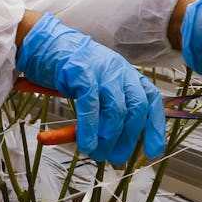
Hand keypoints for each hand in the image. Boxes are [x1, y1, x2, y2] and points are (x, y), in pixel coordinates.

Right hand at [15, 13, 165, 164]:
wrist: (46, 44)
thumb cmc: (72, 70)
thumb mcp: (97, 88)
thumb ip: (107, 109)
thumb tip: (113, 143)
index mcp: (128, 74)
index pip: (151, 100)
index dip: (155, 126)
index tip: (154, 150)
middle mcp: (120, 71)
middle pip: (136, 107)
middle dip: (129, 136)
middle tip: (116, 157)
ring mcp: (102, 71)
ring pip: (116, 109)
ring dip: (108, 136)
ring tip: (97, 152)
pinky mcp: (82, 73)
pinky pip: (90, 105)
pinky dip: (90, 128)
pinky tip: (86, 143)